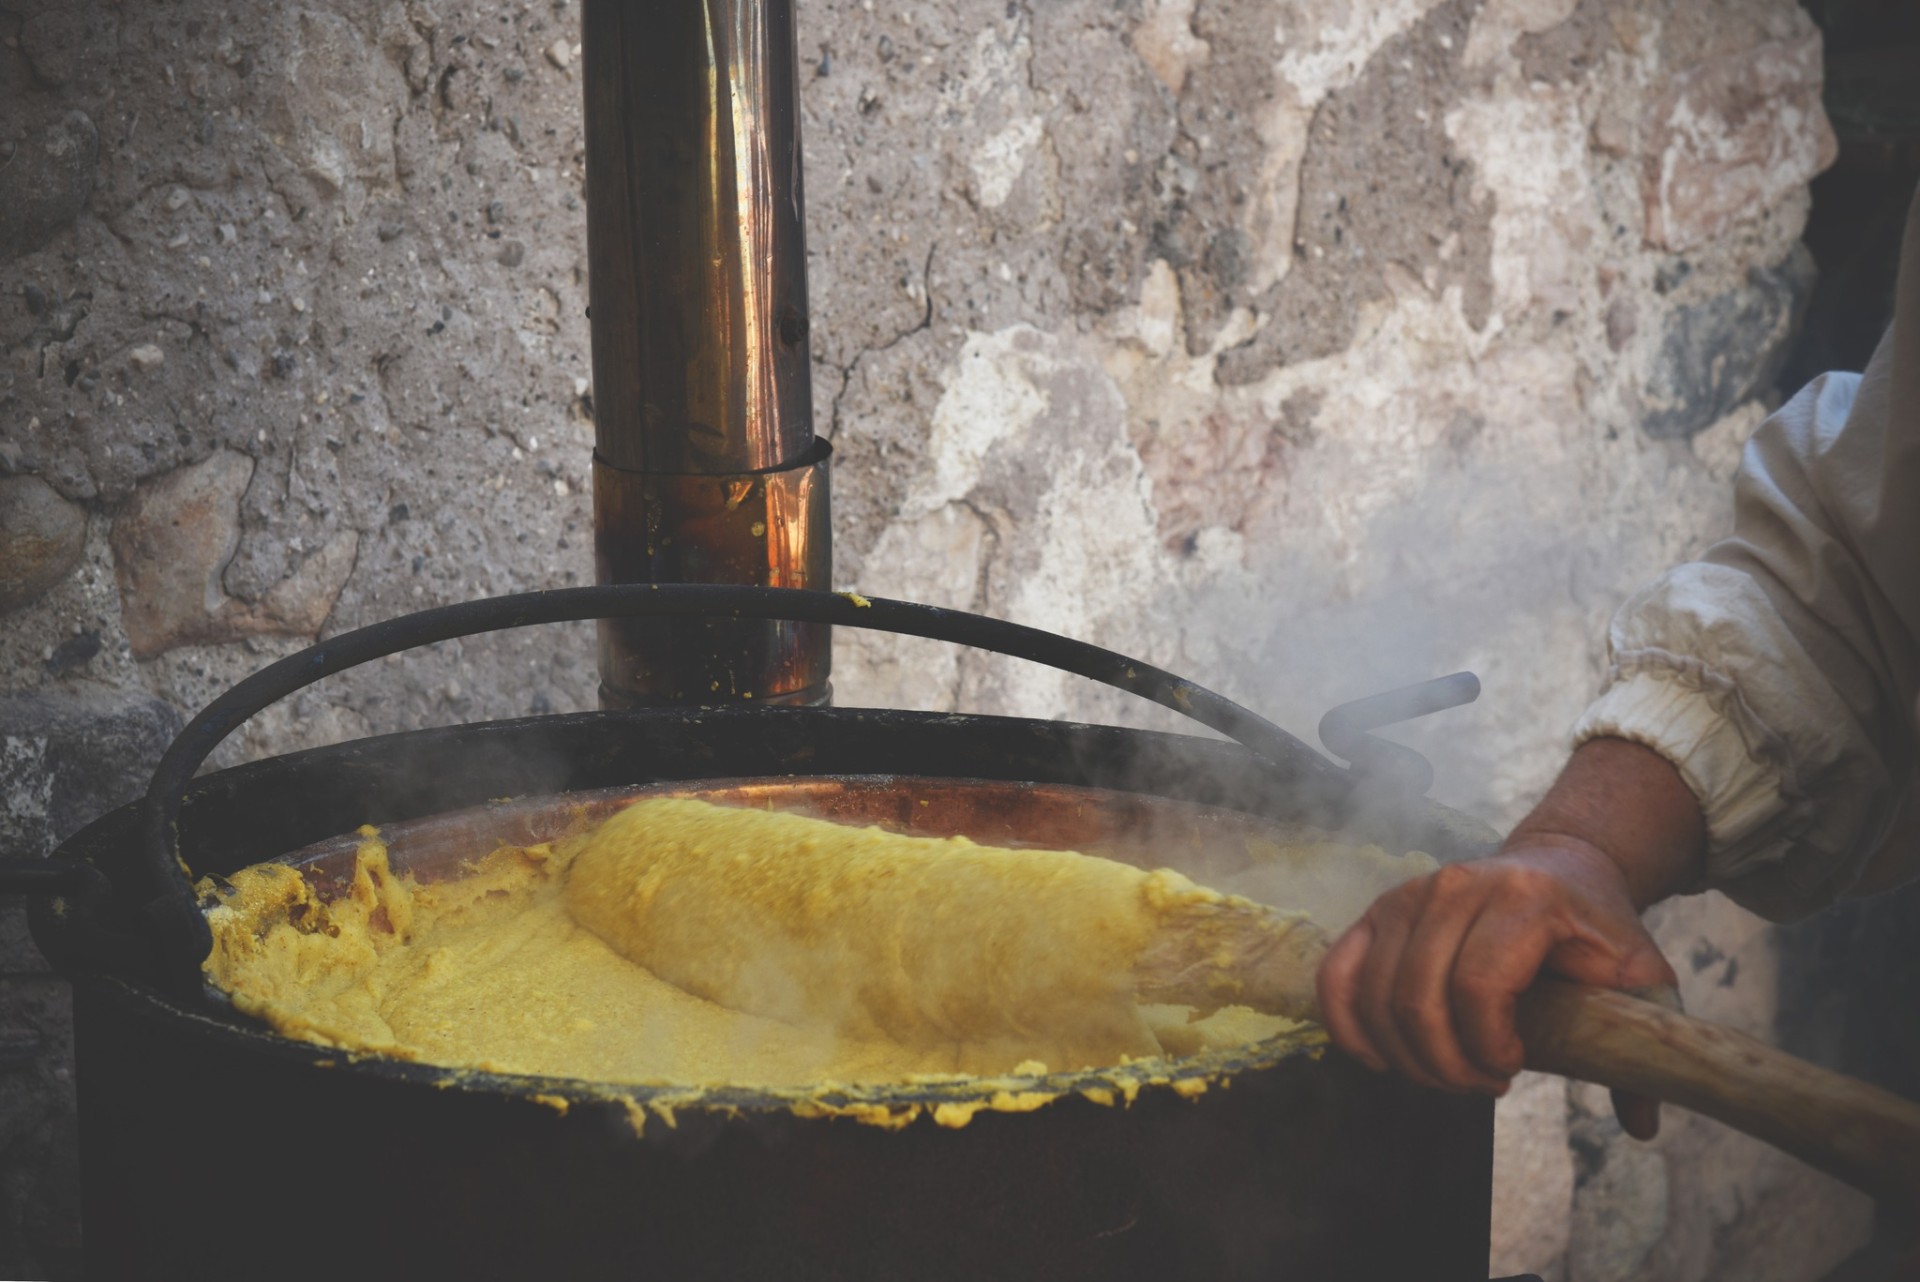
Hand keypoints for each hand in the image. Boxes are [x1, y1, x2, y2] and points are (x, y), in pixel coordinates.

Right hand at [1315, 737, 1705, 1138]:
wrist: (1562, 868)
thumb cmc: (1599, 930)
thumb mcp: (1642, 973)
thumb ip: (1645, 1040)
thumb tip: (1641, 1125)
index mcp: (1524, 898)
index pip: (1479, 987)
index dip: (1488, 1047)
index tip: (1512, 1069)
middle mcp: (1456, 886)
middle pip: (1420, 998)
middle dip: (1445, 1064)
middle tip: (1480, 1085)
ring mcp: (1409, 894)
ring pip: (1377, 995)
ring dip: (1405, 1056)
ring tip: (1447, 1074)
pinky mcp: (1379, 911)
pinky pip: (1337, 974)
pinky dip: (1348, 1025)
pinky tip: (1380, 1059)